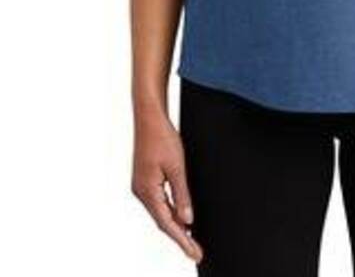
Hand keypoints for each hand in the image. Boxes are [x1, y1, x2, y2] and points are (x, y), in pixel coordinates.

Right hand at [131, 106, 203, 263]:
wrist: (149, 117)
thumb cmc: (162, 137)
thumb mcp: (177, 166)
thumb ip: (182, 194)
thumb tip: (187, 219)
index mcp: (148, 191)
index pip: (167, 223)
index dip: (182, 240)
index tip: (194, 253)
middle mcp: (141, 192)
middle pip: (162, 222)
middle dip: (180, 237)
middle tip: (196, 252)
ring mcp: (141, 186)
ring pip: (160, 213)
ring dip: (175, 225)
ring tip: (191, 239)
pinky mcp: (145, 180)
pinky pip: (158, 203)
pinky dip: (169, 212)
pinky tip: (180, 216)